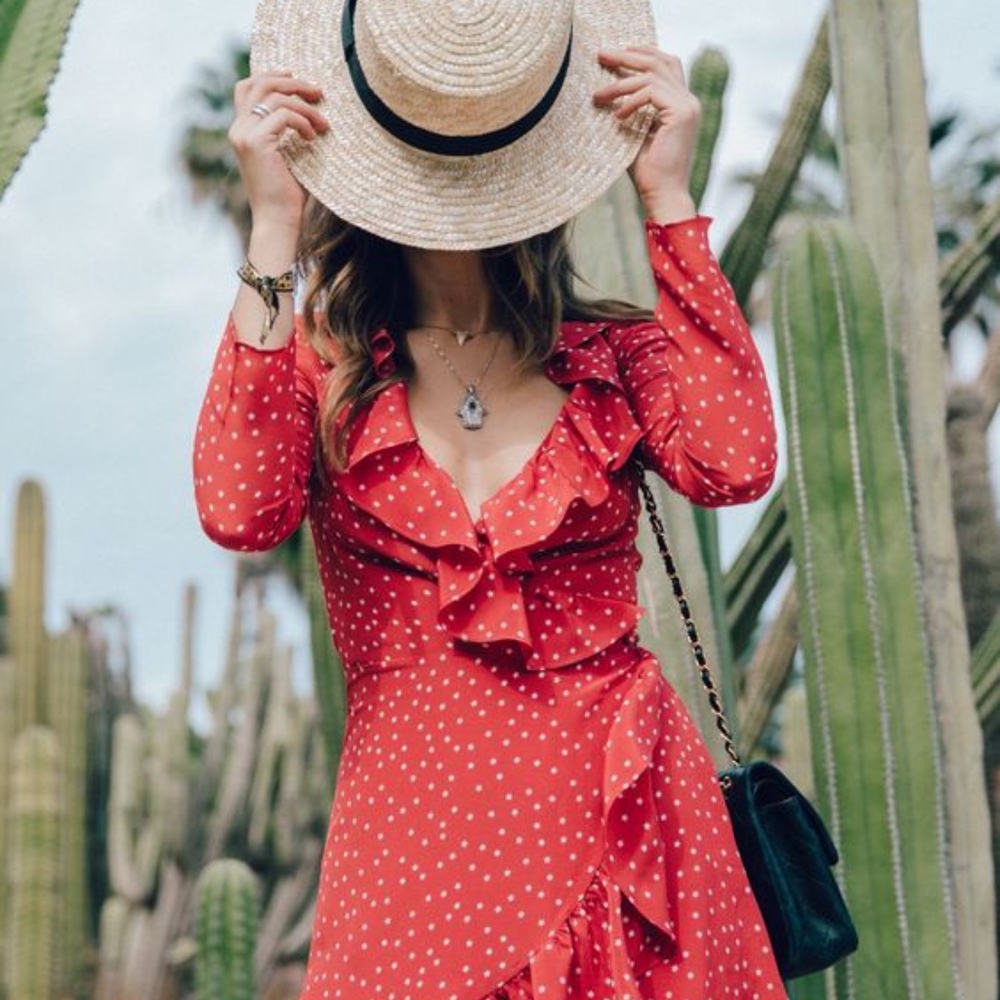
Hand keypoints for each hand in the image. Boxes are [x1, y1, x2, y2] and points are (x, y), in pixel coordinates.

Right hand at [229, 72, 328, 234]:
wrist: (277, 221)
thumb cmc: (287, 194)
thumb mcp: (288, 156)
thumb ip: (287, 131)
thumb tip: (309, 107)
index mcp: (242, 131)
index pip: (247, 88)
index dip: (271, 76)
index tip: (296, 78)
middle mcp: (238, 129)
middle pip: (260, 84)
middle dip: (293, 83)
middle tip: (319, 92)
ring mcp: (244, 134)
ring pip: (276, 98)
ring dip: (305, 107)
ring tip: (324, 124)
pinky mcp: (256, 142)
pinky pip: (284, 115)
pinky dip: (303, 122)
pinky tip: (313, 137)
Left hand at [593, 47, 699, 222]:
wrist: (663, 197)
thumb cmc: (648, 173)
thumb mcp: (634, 134)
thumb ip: (629, 110)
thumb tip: (605, 92)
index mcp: (681, 104)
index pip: (665, 65)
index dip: (641, 54)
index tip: (613, 57)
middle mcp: (688, 101)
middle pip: (659, 61)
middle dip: (627, 56)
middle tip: (600, 55)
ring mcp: (687, 106)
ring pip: (651, 75)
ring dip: (620, 83)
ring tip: (597, 96)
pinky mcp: (681, 114)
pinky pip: (651, 92)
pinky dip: (630, 100)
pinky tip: (617, 116)